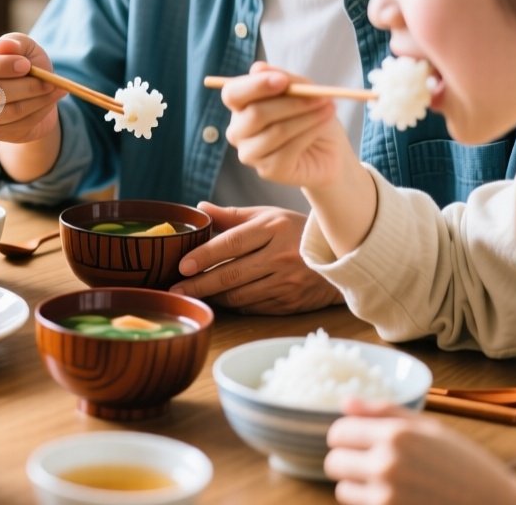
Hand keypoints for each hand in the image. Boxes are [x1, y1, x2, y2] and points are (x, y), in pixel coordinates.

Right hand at [0, 34, 66, 143]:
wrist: (33, 94)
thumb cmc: (24, 64)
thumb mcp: (24, 48)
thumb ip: (15, 43)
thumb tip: (1, 45)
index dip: (1, 65)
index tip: (26, 64)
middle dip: (26, 87)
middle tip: (50, 81)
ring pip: (8, 112)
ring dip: (37, 101)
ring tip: (55, 89)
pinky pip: (19, 125)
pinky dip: (39, 112)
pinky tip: (49, 101)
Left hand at [169, 202, 342, 314]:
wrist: (340, 258)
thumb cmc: (296, 231)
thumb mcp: (268, 216)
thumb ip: (232, 215)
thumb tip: (200, 208)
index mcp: (273, 228)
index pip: (232, 243)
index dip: (205, 255)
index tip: (182, 265)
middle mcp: (280, 256)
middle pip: (232, 273)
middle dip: (200, 284)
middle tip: (176, 289)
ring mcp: (287, 282)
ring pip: (240, 294)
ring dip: (214, 296)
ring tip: (192, 294)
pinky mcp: (290, 303)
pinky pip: (253, 306)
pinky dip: (233, 304)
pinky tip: (219, 300)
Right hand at [221, 62, 357, 191]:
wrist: (330, 150)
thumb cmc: (311, 115)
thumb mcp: (303, 90)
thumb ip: (284, 79)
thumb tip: (257, 68)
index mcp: (240, 106)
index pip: (233, 93)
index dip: (255, 86)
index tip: (282, 80)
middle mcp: (238, 131)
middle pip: (255, 113)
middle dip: (292, 103)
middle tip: (321, 97)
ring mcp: (250, 153)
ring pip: (276, 131)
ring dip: (307, 118)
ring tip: (329, 109)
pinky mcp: (267, 170)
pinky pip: (288, 150)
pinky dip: (310, 134)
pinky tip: (322, 125)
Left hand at [326, 399, 515, 504]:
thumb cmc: (467, 466)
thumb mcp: (430, 429)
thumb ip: (383, 412)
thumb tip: (344, 401)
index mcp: (395, 436)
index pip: (338, 433)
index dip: (346, 437)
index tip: (359, 441)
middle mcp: (386, 466)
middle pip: (334, 463)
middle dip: (349, 463)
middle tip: (374, 465)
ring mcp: (387, 498)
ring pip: (343, 492)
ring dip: (358, 489)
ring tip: (390, 485)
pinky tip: (398, 501)